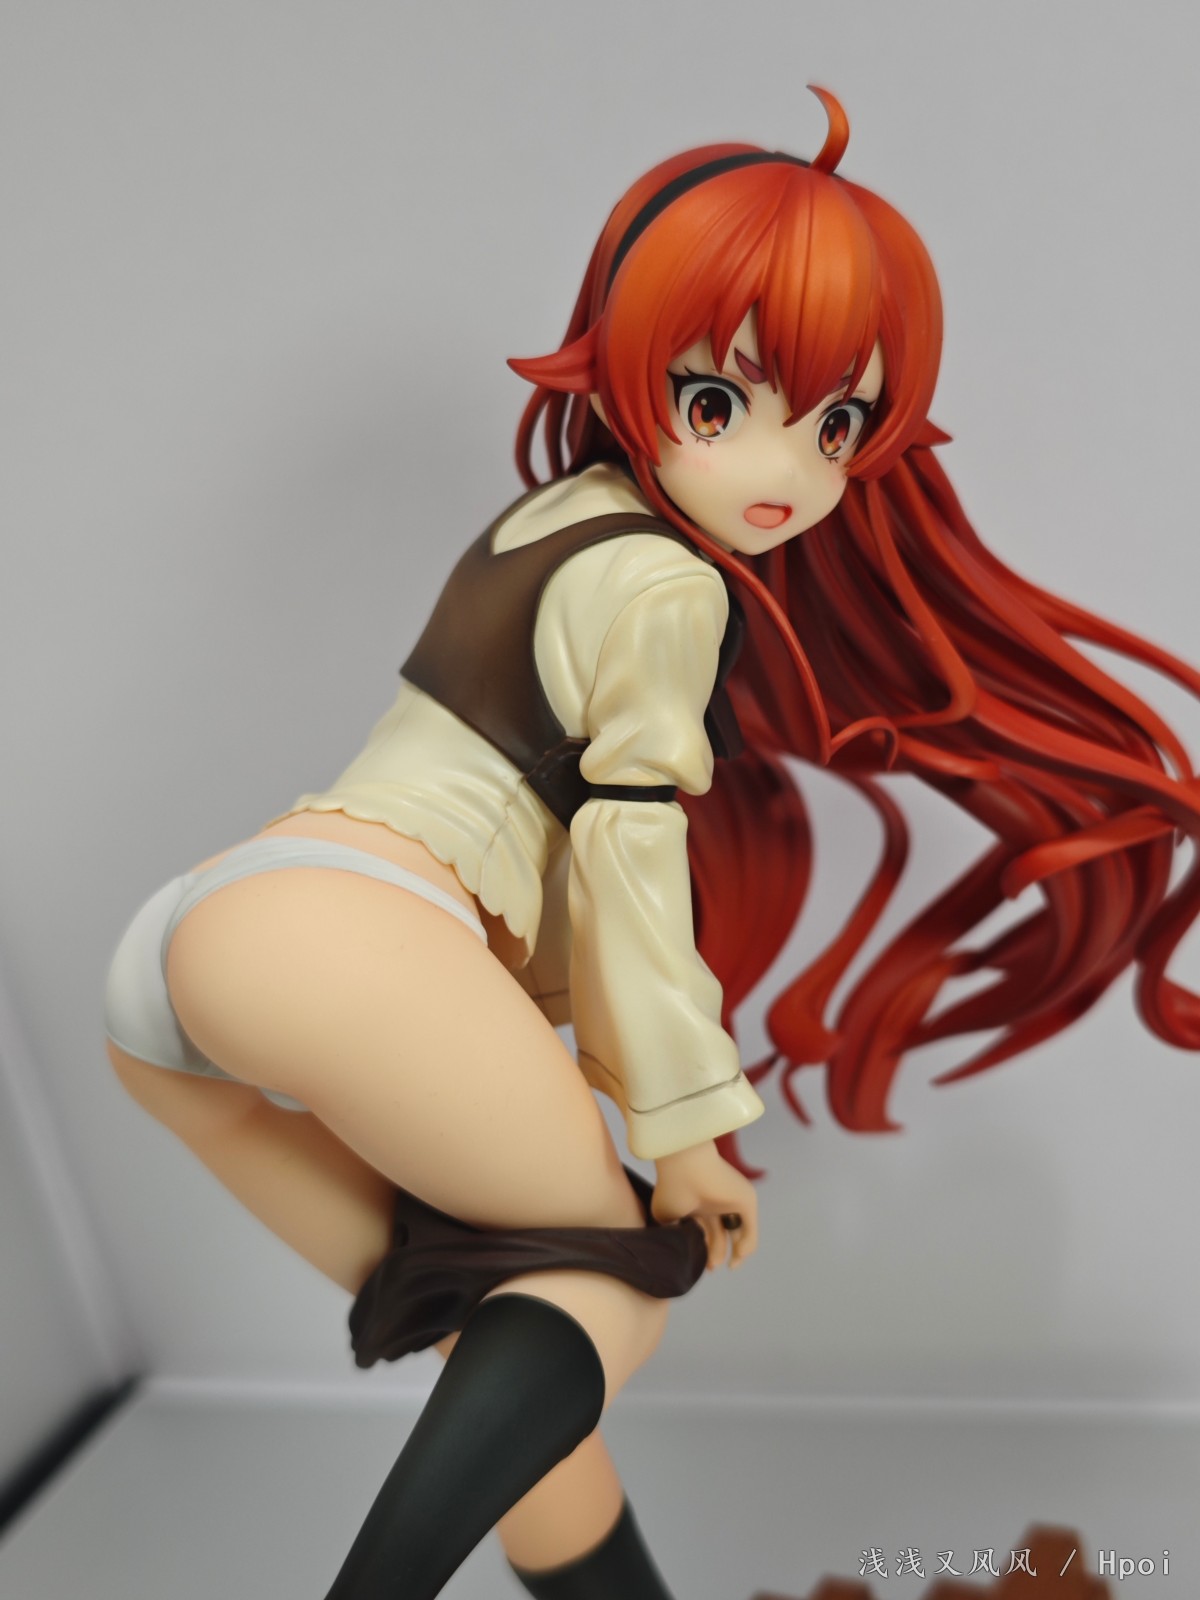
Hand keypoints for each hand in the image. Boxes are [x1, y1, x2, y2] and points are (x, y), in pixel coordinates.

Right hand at [651, 1139, 758, 1270]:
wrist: (684, 1165)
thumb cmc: (672, 1189)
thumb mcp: (666, 1217)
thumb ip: (677, 1237)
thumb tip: (691, 1250)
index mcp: (697, 1205)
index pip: (704, 1231)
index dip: (702, 1249)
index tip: (696, 1263)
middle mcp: (714, 1203)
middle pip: (720, 1234)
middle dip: (715, 1253)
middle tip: (710, 1267)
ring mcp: (730, 1202)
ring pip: (738, 1233)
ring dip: (736, 1253)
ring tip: (729, 1265)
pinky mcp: (745, 1200)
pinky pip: (751, 1227)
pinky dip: (747, 1244)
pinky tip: (738, 1254)